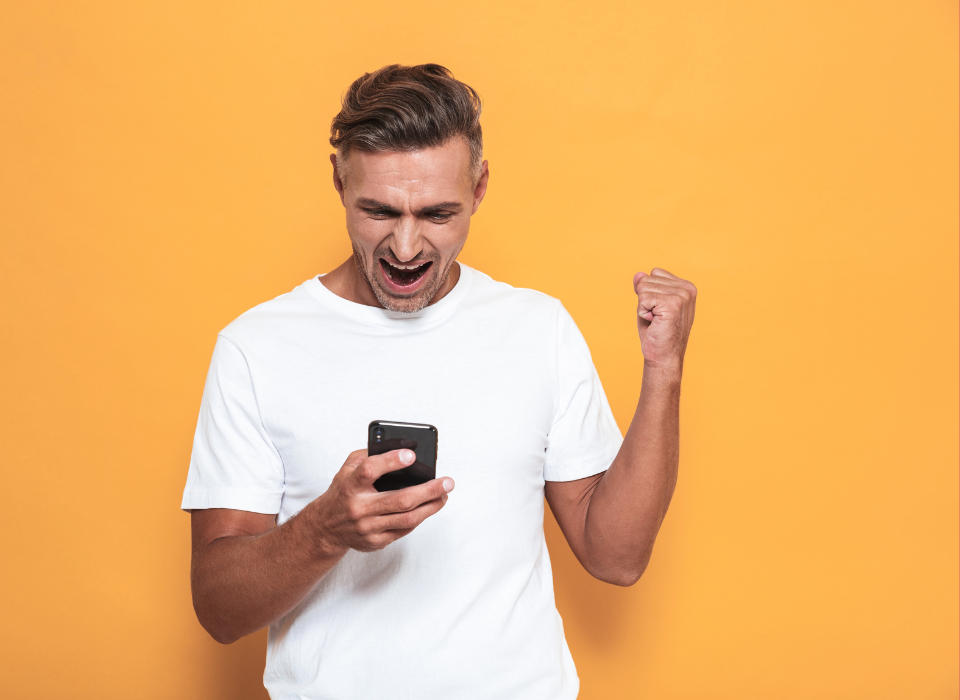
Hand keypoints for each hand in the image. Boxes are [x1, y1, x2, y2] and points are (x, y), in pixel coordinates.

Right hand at [308, 449, 453, 553]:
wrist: (325, 528)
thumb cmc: (343, 493)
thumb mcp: (347, 468)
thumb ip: (370, 454)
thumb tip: (401, 446)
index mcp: (350, 485)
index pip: (370, 470)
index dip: (390, 461)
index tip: (411, 455)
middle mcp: (359, 508)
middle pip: (400, 500)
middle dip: (429, 490)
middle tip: (447, 482)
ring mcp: (368, 527)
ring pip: (407, 518)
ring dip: (431, 506)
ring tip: (444, 495)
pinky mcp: (375, 542)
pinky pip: (404, 530)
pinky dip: (420, 517)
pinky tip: (428, 507)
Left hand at [633, 268, 696, 370]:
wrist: (664, 357)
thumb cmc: (657, 333)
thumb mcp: (650, 305)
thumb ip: (646, 287)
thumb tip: (638, 274)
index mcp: (686, 286)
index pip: (654, 273)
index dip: (649, 293)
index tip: (658, 310)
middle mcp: (687, 288)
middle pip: (646, 279)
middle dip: (644, 300)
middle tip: (656, 318)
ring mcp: (682, 295)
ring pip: (643, 288)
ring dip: (643, 307)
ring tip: (656, 320)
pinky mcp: (673, 304)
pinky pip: (643, 299)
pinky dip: (642, 312)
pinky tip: (654, 322)